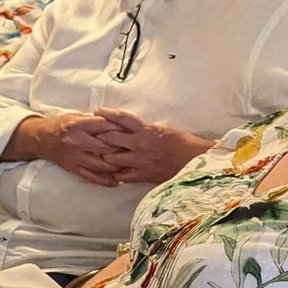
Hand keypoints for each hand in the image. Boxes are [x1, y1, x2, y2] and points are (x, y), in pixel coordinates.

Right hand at [18, 112, 123, 185]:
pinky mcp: (73, 167)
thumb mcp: (76, 117)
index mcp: (78, 125)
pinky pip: (91, 177)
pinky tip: (116, 181)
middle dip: (121, 148)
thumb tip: (117, 124)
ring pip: (101, 164)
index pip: (104, 126)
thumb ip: (94, 121)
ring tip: (128, 166)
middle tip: (134, 150)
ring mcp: (75, 156)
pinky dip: (105, 180)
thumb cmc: (61, 125)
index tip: (130, 132)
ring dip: (117, 166)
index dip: (119, 129)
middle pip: (105, 146)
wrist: (41, 138)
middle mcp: (77, 141)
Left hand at [93, 108, 211, 184]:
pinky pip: (123, 175)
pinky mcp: (144, 174)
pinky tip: (112, 173)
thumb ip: (146, 129)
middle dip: (99, 136)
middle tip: (90, 135)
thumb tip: (132, 126)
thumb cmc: (184, 143)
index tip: (97, 112)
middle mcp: (140, 143)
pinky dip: (116, 174)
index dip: (107, 114)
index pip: (122, 118)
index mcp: (146, 129)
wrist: (197, 160)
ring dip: (104, 156)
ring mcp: (140, 160)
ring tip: (97, 154)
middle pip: (111, 137)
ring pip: (113, 157)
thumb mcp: (164, 130)